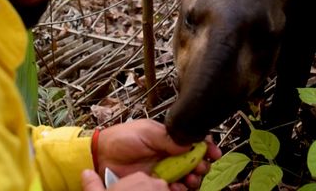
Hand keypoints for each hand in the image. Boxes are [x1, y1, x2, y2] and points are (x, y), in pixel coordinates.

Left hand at [95, 119, 221, 189]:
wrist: (102, 155)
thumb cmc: (121, 138)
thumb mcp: (147, 131)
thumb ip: (169, 136)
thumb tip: (190, 141)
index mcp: (169, 138)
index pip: (194, 142)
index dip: (206, 147)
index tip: (213, 152)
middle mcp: (169, 155)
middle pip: (195, 162)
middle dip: (201, 166)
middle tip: (200, 168)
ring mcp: (163, 170)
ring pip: (187, 178)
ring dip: (192, 180)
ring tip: (189, 180)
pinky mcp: (155, 184)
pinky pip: (173, 189)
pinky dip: (179, 189)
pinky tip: (177, 187)